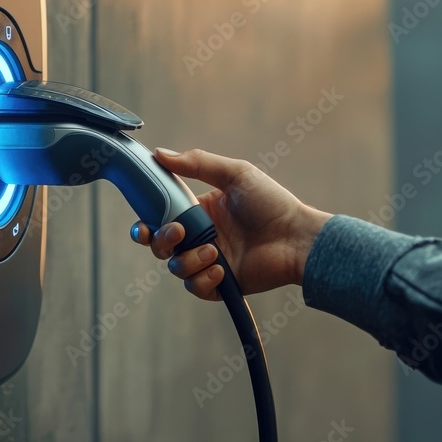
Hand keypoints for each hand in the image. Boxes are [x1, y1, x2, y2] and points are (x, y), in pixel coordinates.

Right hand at [130, 148, 330, 300]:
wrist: (297, 238)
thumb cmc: (272, 203)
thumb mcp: (235, 174)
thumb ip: (198, 163)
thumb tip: (160, 154)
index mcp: (199, 210)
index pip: (161, 217)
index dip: (146, 222)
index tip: (144, 222)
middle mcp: (200, 236)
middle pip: (160, 245)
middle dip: (160, 241)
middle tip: (178, 232)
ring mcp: (209, 260)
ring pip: (176, 267)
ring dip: (188, 260)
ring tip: (214, 252)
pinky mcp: (221, 283)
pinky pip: (196, 287)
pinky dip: (203, 279)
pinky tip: (221, 268)